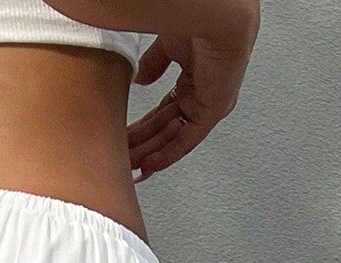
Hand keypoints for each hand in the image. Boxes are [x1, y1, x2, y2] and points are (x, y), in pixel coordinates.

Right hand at [127, 21, 258, 180]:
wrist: (215, 18)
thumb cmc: (199, 21)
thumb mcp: (167, 47)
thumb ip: (153, 65)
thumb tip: (141, 80)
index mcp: (194, 81)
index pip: (164, 113)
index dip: (145, 129)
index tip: (128, 139)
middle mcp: (202, 96)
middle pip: (167, 130)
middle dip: (144, 146)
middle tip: (125, 159)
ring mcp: (208, 106)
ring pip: (174, 139)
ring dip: (151, 155)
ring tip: (131, 166)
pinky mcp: (212, 113)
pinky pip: (187, 141)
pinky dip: (166, 155)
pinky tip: (149, 165)